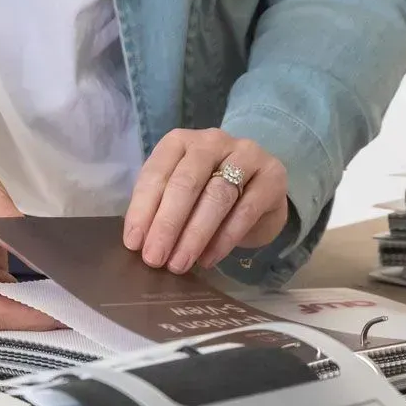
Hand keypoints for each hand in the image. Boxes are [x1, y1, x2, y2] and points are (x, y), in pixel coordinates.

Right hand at [0, 117, 56, 329]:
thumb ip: (27, 244)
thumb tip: (66, 271)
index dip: (32, 318)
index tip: (69, 315)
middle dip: (36, 314)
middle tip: (81, 309)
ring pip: (1, 310)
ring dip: (33, 306)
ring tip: (72, 302)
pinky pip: (0, 297)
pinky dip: (24, 295)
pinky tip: (52, 293)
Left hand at [123, 129, 288, 273]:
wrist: (259, 195)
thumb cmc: (207, 195)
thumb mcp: (179, 196)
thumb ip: (159, 210)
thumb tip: (139, 243)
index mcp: (179, 141)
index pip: (156, 173)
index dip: (142, 210)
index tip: (134, 244)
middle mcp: (212, 141)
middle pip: (186, 183)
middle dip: (167, 224)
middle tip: (154, 258)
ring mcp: (246, 154)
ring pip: (216, 196)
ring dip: (194, 235)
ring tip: (179, 264)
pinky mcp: (272, 176)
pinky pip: (246, 210)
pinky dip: (224, 239)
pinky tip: (208, 259)